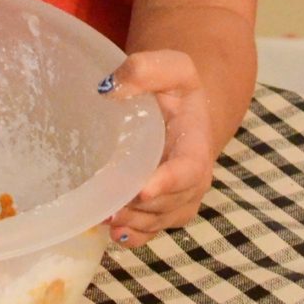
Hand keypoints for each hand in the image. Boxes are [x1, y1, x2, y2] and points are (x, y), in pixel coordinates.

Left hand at [102, 49, 215, 247]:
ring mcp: (177, 197)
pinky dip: (133, 235)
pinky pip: (151, 229)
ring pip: (158, 220)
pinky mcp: (161, 208)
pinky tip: (113, 232)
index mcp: (197, 146)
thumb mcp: (170, 68)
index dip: (168, 182)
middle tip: (111, 207)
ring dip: (134, 223)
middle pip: (171, 202)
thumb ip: (145, 70)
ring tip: (107, 218)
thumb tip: (109, 89)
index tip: (143, 189)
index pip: (189, 170)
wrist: (180, 109)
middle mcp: (193, 179)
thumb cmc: (175, 88)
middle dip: (143, 208)